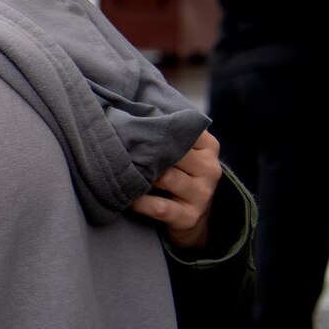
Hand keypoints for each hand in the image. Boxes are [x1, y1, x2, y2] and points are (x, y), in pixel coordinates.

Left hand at [130, 131, 218, 251]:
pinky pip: (158, 206)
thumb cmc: (178, 176)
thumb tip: (134, 110)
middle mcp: (210, 169)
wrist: (192, 218)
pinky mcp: (189, 216)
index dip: (154, 128)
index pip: (182, 129)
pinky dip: (139, 202)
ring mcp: (202, 194)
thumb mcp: (181, 153)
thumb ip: (168, 133)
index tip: (132, 127)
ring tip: (121, 172)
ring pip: (165, 177)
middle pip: (172, 153)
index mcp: (208, 147)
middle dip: (145, 152)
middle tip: (118, 149)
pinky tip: (126, 198)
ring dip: (140, 176)